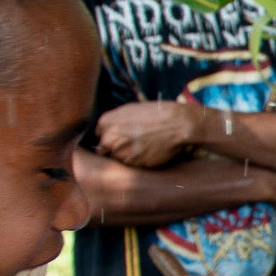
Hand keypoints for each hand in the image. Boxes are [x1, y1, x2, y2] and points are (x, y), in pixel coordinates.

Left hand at [93, 98, 209, 169]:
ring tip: (142, 148)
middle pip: (104, 149)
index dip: (109, 137)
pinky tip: (148, 152)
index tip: (119, 138)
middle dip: (114, 148)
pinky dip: (138, 162)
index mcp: (106, 122)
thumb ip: (114, 120)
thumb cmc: (156, 113)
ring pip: (118, 159)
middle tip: (131, 144)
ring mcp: (121, 153)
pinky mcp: (134, 164)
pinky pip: (131, 166)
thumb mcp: (130, 109)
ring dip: (126, 157)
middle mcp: (109, 138)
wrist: (177, 123)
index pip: (98, 135)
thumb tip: (107, 130)